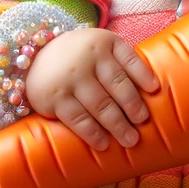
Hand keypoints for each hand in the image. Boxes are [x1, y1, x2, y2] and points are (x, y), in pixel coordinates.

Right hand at [25, 28, 158, 149]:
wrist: (33, 55)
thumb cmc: (78, 55)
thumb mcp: (99, 46)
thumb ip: (121, 61)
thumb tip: (152, 90)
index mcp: (103, 44)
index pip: (128, 59)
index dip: (143, 75)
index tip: (155, 90)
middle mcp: (87, 59)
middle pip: (117, 85)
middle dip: (133, 107)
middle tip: (142, 122)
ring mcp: (70, 79)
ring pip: (100, 106)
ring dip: (117, 125)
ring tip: (130, 140)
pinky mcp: (55, 98)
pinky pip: (78, 119)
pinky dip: (92, 133)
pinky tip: (103, 143)